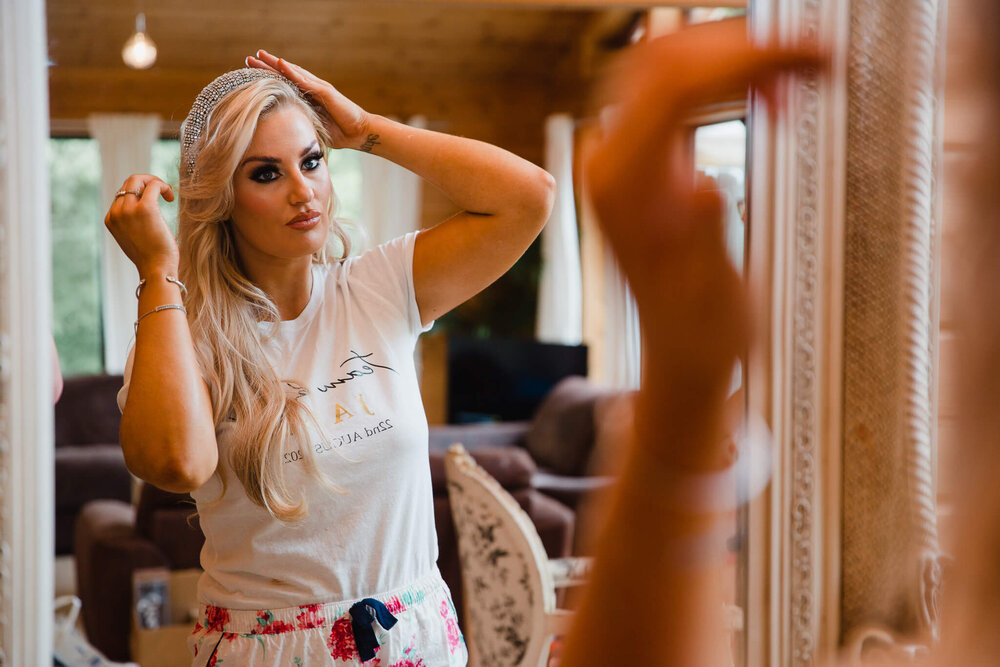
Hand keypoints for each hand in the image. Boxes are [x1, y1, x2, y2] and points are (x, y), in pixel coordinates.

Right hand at [104, 175, 177, 275]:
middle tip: (162, 192)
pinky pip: (153, 186)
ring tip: (168, 194)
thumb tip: (142, 212)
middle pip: (128, 183)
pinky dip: (162, 186)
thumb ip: (132, 223)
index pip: (122, 194)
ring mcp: (128, 210)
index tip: (155, 200)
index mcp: (111, 219)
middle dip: (146, 182)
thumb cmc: (151, 258)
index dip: (140, 192)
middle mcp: (116, 212)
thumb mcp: (134, 238)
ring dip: (155, 182)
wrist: (156, 270)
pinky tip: (171, 197)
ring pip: (137, 180)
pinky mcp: (145, 208)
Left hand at [246, 50, 371, 149]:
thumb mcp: (311, 127)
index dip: (268, 78)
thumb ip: (298, 123)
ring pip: (294, 72)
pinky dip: (293, 72)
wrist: (359, 133)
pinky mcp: (326, 92)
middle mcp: (311, 89)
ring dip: (276, 64)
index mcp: (307, 98)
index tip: (249, 74)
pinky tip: (281, 64)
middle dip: (267, 66)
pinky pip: (307, 81)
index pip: (284, 84)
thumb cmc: (338, 133)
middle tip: (249, 58)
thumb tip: (280, 134)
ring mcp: (319, 88)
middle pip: (286, 74)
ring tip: (261, 55)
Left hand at [583, 18, 822, 381]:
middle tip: (810, 59)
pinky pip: (676, 90)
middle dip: (737, 47)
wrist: (680, 351)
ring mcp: (622, 157)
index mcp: (623, 189)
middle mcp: (611, 164)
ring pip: (667, 66)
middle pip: (663, 61)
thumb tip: (706, 186)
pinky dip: (724, 78)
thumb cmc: (698, 333)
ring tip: (796, 76)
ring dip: (731, 57)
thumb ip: (703, 237)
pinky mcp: (643, 158)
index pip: (672, 90)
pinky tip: (769, 96)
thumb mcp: (709, 296)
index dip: (742, 61)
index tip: (805, 58)